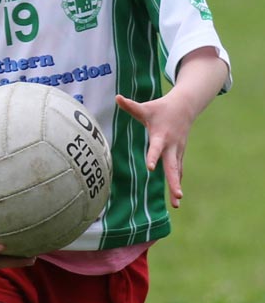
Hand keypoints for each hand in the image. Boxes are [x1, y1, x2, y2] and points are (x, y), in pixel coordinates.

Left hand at [116, 91, 187, 207]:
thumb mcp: (146, 108)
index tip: (150, 168)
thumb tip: (116, 97)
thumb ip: (131, 106)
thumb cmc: (161, 108)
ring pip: (177, 172)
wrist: (185, 107)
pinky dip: (177, 183)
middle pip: (173, 167)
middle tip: (178, 196)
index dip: (153, 158)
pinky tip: (175, 199)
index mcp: (161, 137)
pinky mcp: (179, 155)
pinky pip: (178, 171)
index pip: (155, 149)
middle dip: (175, 182)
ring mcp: (177, 152)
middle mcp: (171, 147)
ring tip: (176, 205)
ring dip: (177, 187)